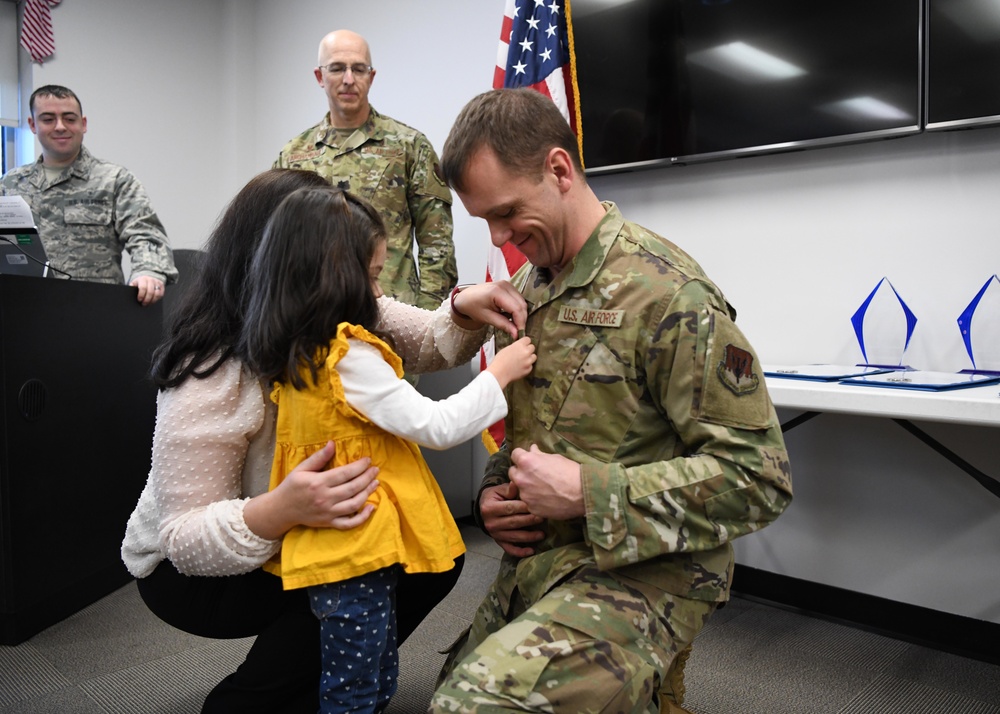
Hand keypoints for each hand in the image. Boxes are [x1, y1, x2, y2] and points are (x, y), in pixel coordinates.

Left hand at [131, 275, 164, 305]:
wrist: (148, 277)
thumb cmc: (140, 282)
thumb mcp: (135, 282)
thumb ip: (132, 287)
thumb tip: (129, 292)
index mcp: (143, 279)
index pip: (143, 288)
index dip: (141, 295)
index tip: (139, 300)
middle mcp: (151, 280)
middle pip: (150, 292)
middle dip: (147, 300)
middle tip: (144, 304)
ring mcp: (157, 283)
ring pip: (157, 294)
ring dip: (152, 300)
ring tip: (148, 303)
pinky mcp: (162, 286)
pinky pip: (161, 294)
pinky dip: (157, 299)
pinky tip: (153, 301)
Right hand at [244, 441, 379, 539]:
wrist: (281, 510)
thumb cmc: (291, 486)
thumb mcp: (301, 469)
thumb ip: (319, 457)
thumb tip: (332, 443)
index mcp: (318, 483)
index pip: (345, 473)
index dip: (359, 466)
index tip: (368, 460)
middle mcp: (325, 498)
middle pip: (353, 487)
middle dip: (367, 477)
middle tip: (376, 469)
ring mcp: (328, 512)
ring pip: (354, 504)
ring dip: (368, 493)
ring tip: (375, 483)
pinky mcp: (329, 523)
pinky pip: (349, 523)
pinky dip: (362, 517)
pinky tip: (371, 508)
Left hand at [451, 281, 526, 339]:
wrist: (465, 297)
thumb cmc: (473, 307)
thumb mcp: (487, 318)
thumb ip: (503, 325)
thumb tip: (516, 334)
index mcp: (497, 291)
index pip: (516, 308)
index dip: (520, 322)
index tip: (520, 333)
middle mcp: (505, 285)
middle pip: (522, 304)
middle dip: (522, 319)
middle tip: (517, 331)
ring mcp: (507, 284)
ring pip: (522, 301)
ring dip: (520, 314)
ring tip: (513, 324)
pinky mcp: (508, 286)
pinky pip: (518, 299)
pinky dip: (517, 308)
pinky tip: (511, 316)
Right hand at [479, 482, 544, 557]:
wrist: (484, 508)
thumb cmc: (494, 497)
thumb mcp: (498, 490)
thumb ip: (509, 489)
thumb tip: (516, 483)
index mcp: (490, 508)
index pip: (510, 508)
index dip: (524, 507)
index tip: (537, 505)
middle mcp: (491, 523)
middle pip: (513, 523)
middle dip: (529, 521)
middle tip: (543, 518)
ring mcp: (495, 534)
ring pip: (514, 537)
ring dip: (529, 537)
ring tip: (542, 534)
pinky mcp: (498, 541)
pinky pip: (509, 548)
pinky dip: (520, 552)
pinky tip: (531, 551)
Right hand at [485, 336, 535, 387]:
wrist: (499, 373)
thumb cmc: (500, 360)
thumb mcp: (506, 348)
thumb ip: (516, 346)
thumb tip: (519, 347)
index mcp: (520, 345)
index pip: (528, 339)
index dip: (525, 342)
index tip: (523, 344)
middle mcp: (526, 352)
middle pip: (532, 347)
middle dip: (528, 349)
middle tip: (522, 353)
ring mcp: (528, 361)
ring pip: (534, 357)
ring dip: (529, 357)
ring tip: (523, 360)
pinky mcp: (528, 369)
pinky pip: (531, 366)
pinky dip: (527, 366)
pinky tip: (520, 367)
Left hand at [509, 444, 584, 519]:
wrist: (582, 494)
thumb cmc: (570, 472)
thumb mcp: (555, 458)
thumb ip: (539, 455)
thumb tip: (532, 449)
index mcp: (526, 461)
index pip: (515, 454)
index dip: (522, 456)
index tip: (528, 459)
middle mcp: (521, 478)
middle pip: (512, 472)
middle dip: (521, 472)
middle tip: (534, 474)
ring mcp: (525, 494)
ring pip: (519, 488)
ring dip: (527, 487)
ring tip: (542, 489)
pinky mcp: (530, 507)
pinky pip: (528, 501)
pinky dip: (534, 500)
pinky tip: (546, 499)